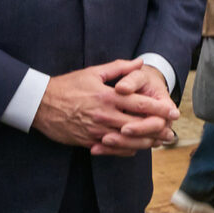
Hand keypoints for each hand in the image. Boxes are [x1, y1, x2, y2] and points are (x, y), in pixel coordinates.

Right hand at [32, 59, 176, 155]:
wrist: (40, 105)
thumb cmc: (67, 86)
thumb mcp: (93, 72)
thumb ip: (119, 68)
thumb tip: (140, 62)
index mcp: (108, 97)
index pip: (140, 104)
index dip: (159, 108)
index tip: (173, 111)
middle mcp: (105, 116)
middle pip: (138, 126)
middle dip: (157, 129)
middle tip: (171, 131)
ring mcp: (97, 131)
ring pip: (128, 141)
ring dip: (145, 143)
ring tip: (157, 142)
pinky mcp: (89, 142)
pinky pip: (113, 149)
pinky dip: (127, 149)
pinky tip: (135, 147)